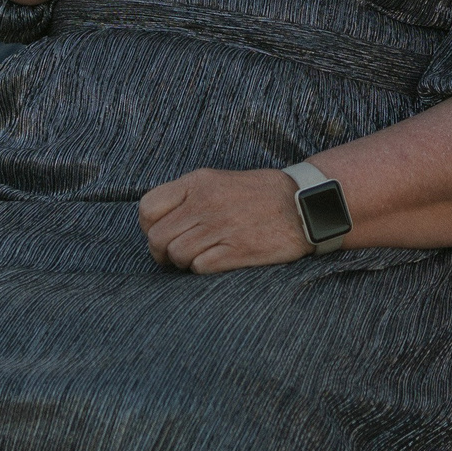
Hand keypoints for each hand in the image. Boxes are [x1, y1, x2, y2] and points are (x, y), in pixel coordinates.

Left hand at [139, 168, 310, 272]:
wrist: (304, 204)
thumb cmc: (259, 194)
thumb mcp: (218, 181)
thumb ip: (187, 196)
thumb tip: (156, 221)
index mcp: (197, 182)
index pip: (147, 208)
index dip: (149, 227)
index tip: (161, 234)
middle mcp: (205, 203)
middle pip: (157, 238)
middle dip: (161, 253)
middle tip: (175, 256)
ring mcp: (221, 226)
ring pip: (176, 255)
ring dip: (183, 263)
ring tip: (200, 257)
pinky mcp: (237, 250)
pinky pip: (200, 268)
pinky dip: (203, 269)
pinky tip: (217, 261)